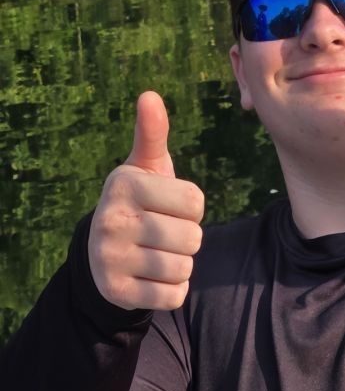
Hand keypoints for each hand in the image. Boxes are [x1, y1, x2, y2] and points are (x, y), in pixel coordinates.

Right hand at [88, 91, 204, 310]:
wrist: (102, 253)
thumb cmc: (140, 200)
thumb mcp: (146, 166)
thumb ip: (153, 132)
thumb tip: (150, 95)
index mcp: (124, 184)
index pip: (196, 202)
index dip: (191, 208)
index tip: (167, 206)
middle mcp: (111, 220)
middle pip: (192, 238)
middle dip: (187, 238)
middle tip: (162, 232)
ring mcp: (110, 259)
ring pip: (183, 267)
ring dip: (180, 264)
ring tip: (157, 253)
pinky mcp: (116, 292)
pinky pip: (173, 295)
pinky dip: (171, 289)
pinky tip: (151, 277)